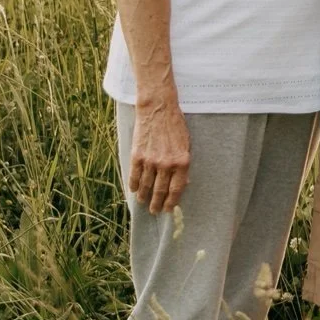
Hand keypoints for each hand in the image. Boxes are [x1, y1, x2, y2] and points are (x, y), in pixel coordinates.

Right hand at [128, 95, 191, 213]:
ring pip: (146, 185)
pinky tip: (134, 190)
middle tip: (154, 211)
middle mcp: (166, 164)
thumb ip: (183, 164)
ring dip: (144, 196)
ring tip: (143, 202)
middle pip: (160, 190)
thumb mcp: (186, 145)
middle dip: (157, 203)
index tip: (168, 209)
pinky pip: (134, 175)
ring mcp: (151, 161)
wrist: (158, 109)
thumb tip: (184, 182)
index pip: (176, 189)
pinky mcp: (137, 155)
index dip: (171, 202)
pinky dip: (133, 185)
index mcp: (182, 162)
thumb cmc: (175, 125)